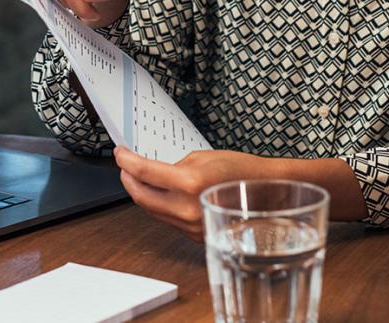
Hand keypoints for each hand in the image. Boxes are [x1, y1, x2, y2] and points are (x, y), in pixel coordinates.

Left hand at [114, 147, 277, 241]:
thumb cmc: (242, 172)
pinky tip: (158, 194)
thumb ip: (174, 165)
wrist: (268, 195)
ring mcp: (190, 225)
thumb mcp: (204, 157)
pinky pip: (167, 219)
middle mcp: (186, 208)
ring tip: (139, 178)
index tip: (120, 153)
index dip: (126, 160)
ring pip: (151, 210)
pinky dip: (158, 205)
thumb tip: (154, 172)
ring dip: (140, 193)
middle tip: (124, 166)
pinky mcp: (193, 235)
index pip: (144, 172)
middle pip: (140, 196)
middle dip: (127, 179)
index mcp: (189, 183)